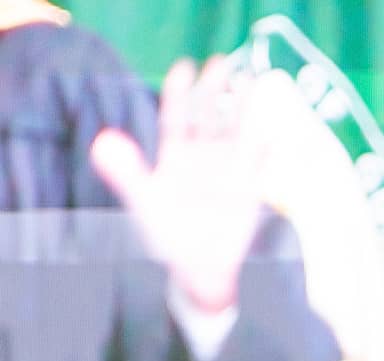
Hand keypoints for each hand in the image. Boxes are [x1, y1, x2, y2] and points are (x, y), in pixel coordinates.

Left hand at [89, 56, 269, 314]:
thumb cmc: (167, 237)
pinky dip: (268, 147)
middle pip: (209, 114)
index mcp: (174, 156)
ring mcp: (228, 171)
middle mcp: (202, 157)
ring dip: (245, 107)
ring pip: (237, 131)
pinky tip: (276, 131)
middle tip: (223, 62)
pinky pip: (260, 163)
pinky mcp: (249, 190)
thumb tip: (103, 139)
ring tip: (252, 80)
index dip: (180, 92)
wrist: (199, 270)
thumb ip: (125, 172)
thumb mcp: (143, 203)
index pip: (176, 116)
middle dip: (216, 89)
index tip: (185, 68)